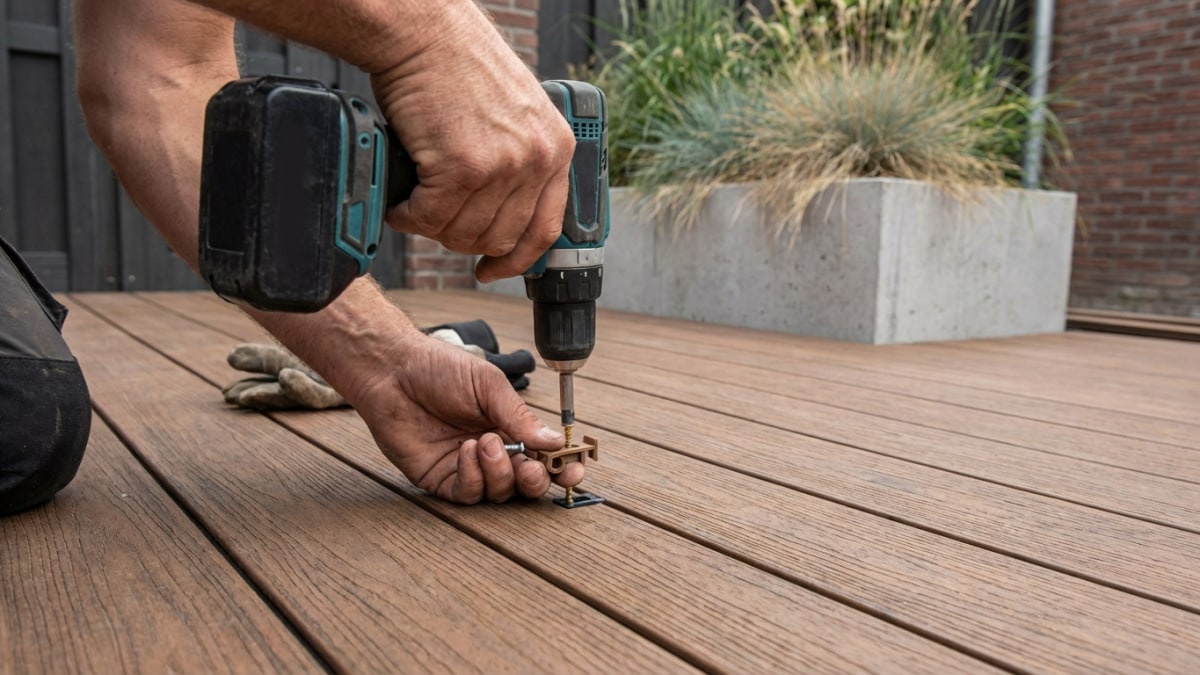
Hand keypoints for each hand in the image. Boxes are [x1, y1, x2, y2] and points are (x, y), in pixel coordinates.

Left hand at [351, 334, 582, 503]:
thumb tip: (553, 442)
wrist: (393, 370)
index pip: (545, 456)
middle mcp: (493, 452)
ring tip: (484, 441)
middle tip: (529, 464)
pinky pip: (467, 494)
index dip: (562, 467)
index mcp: (511, 427)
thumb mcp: (489, 386)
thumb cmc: (440, 369)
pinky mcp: (440, 480)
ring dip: (499, 472)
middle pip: (527, 484)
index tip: (572, 469)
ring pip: (500, 493)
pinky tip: (465, 451)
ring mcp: (467, 468)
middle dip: (534, 480)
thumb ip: (520, 417)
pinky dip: (473, 477)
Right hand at [369, 5, 574, 282]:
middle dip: (461, 239)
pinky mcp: (462, 167)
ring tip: (415, 203)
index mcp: (555, 148)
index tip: (492, 267)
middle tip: (435, 221)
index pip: (545, 229)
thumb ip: (518, 159)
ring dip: (431, 226)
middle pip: (499, 237)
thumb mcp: (514, 113)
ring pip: (462, 233)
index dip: (515, 259)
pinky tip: (402, 200)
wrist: (423, 32)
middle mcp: (536, 159)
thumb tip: (501, 213)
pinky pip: (430, 218)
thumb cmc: (457, 66)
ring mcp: (502, 165)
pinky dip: (408, 216)